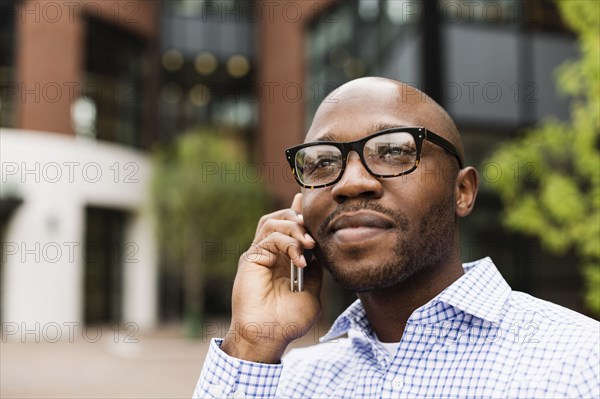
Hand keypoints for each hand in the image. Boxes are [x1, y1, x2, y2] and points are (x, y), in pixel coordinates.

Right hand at [221, 193, 321, 362]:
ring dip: (293, 227)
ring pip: (272, 222)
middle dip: (298, 218)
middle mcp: (269, 254)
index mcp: (282, 260)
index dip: (298, 213)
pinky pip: (269, 238)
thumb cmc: (288, 322)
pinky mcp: (251, 259)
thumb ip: (315, 271)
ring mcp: (259, 254)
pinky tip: (301, 259)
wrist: (268, 336)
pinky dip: (288, 243)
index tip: (308, 201)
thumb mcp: (312, 293)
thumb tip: (319, 253)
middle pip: (279, 218)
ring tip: (308, 244)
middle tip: (313, 236)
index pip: (289, 227)